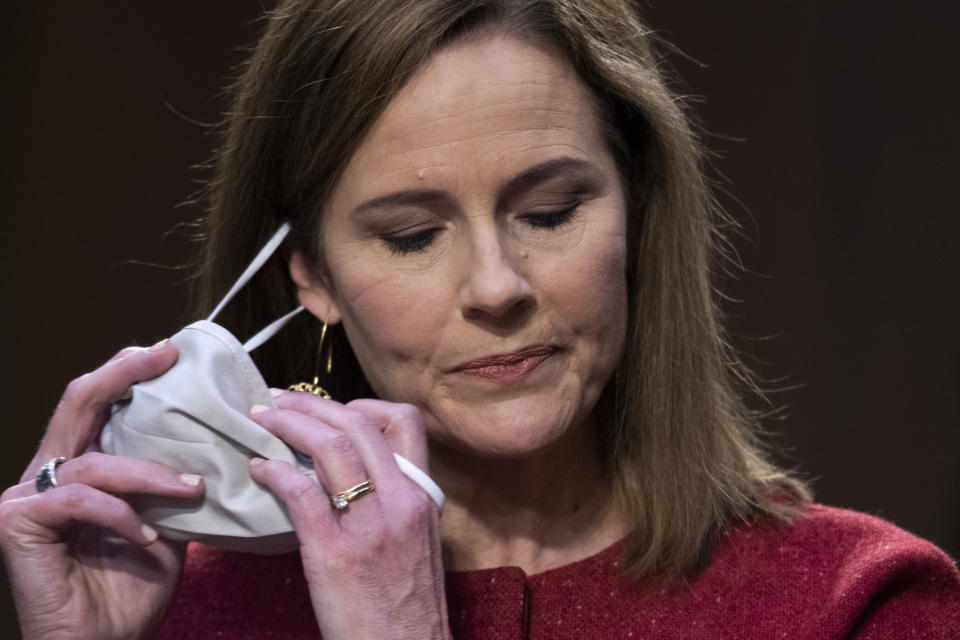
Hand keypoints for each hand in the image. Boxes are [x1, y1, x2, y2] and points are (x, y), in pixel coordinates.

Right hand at [0, 342, 205, 639]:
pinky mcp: (17, 525)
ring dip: (152, 472)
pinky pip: (81, 501)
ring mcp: (25, 498)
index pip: (99, 405)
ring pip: (96, 460)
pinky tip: (150, 536)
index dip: (130, 372)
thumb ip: (170, 482)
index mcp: (78, 468)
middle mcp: (47, 474)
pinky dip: (124, 515)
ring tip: (192, 488)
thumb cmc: (130, 590)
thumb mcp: (164, 522)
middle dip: (125, 372)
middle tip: (166, 356)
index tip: (173, 352)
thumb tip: (214, 445)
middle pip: (80, 401)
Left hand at [248, 392, 449, 639]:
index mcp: (423, 497)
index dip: (363, 404)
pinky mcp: (335, 553)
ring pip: (330, 446)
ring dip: (289, 424)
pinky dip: (274, 471)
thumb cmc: (407, 608)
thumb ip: (394, 502)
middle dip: (312, 404)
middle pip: (358, 423)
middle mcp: (401, 501)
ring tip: (263, 420)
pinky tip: (259, 470)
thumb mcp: (417, 542)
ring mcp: (370, 525)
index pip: (405, 421)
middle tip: (280, 401)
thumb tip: (352, 474)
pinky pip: (300, 491)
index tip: (333, 411)